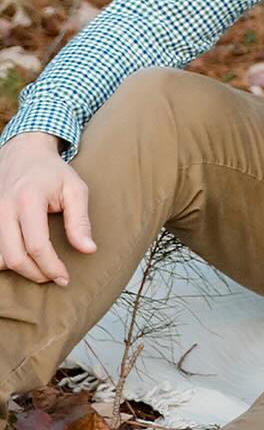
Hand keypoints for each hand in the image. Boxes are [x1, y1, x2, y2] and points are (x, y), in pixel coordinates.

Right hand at [0, 132, 94, 284]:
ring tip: (40, 269)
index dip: (51, 267)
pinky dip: (5, 260)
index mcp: (28, 200)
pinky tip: (23, 259)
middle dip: (35, 274)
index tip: (64, 277)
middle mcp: (4, 209)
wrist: (23, 152)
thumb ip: (80, 221)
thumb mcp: (75, 189)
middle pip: (13, 257)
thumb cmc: (52, 172)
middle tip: (53, 277)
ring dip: (19, 270)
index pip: (37, 246)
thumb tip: (88, 250)